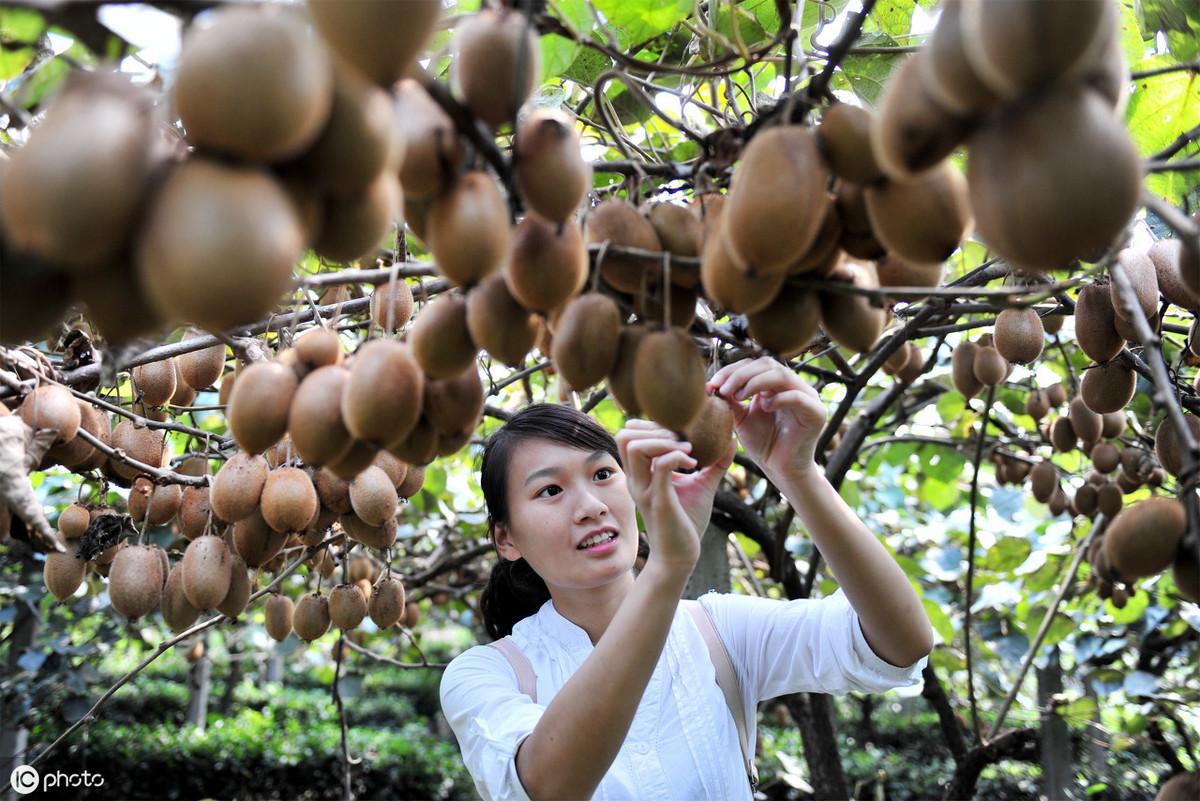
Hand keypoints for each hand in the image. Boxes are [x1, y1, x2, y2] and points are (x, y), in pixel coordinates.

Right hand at [614, 423, 702, 572]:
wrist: (681, 557)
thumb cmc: (687, 522)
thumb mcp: (701, 485)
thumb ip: (713, 463)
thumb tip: (730, 440)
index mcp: (640, 474)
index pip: (628, 436)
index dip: (648, 426)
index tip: (676, 435)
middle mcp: (636, 479)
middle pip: (624, 436)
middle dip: (654, 429)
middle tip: (682, 440)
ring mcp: (645, 489)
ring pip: (635, 447)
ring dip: (664, 441)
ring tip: (688, 450)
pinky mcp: (659, 500)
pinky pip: (660, 466)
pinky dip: (677, 457)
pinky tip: (693, 464)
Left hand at [706, 357, 826, 484]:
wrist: (780, 470)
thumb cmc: (764, 444)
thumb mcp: (742, 418)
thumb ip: (732, 400)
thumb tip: (714, 384)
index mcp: (777, 384)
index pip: (756, 364)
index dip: (734, 369)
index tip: (714, 383)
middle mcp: (794, 386)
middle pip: (768, 364)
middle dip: (741, 374)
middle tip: (724, 389)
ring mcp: (808, 397)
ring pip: (782, 375)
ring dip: (755, 382)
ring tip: (739, 396)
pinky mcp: (816, 412)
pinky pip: (797, 397)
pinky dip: (777, 399)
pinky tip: (764, 408)